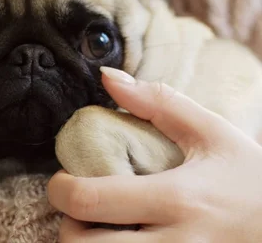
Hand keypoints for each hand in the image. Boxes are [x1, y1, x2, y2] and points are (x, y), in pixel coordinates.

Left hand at [47, 67, 261, 242]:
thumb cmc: (252, 181)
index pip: (89, 199)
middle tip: (80, 211)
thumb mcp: (213, 135)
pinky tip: (123, 242)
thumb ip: (159, 103)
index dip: (61, 189)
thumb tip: (107, 77)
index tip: (64, 179)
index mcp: (177, 199)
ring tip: (100, 230)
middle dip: (68, 226)